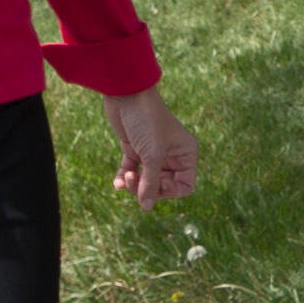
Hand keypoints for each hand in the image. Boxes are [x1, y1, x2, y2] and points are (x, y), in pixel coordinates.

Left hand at [101, 87, 199, 206]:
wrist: (126, 95)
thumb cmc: (146, 121)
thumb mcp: (151, 155)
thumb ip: (150, 183)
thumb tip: (146, 207)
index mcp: (186, 154)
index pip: (184, 186)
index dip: (169, 192)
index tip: (154, 187)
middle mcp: (172, 155)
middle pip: (163, 186)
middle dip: (147, 188)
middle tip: (134, 181)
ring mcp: (153, 153)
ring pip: (146, 181)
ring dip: (135, 184)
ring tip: (126, 178)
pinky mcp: (136, 150)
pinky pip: (132, 172)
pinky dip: (124, 178)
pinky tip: (117, 182)